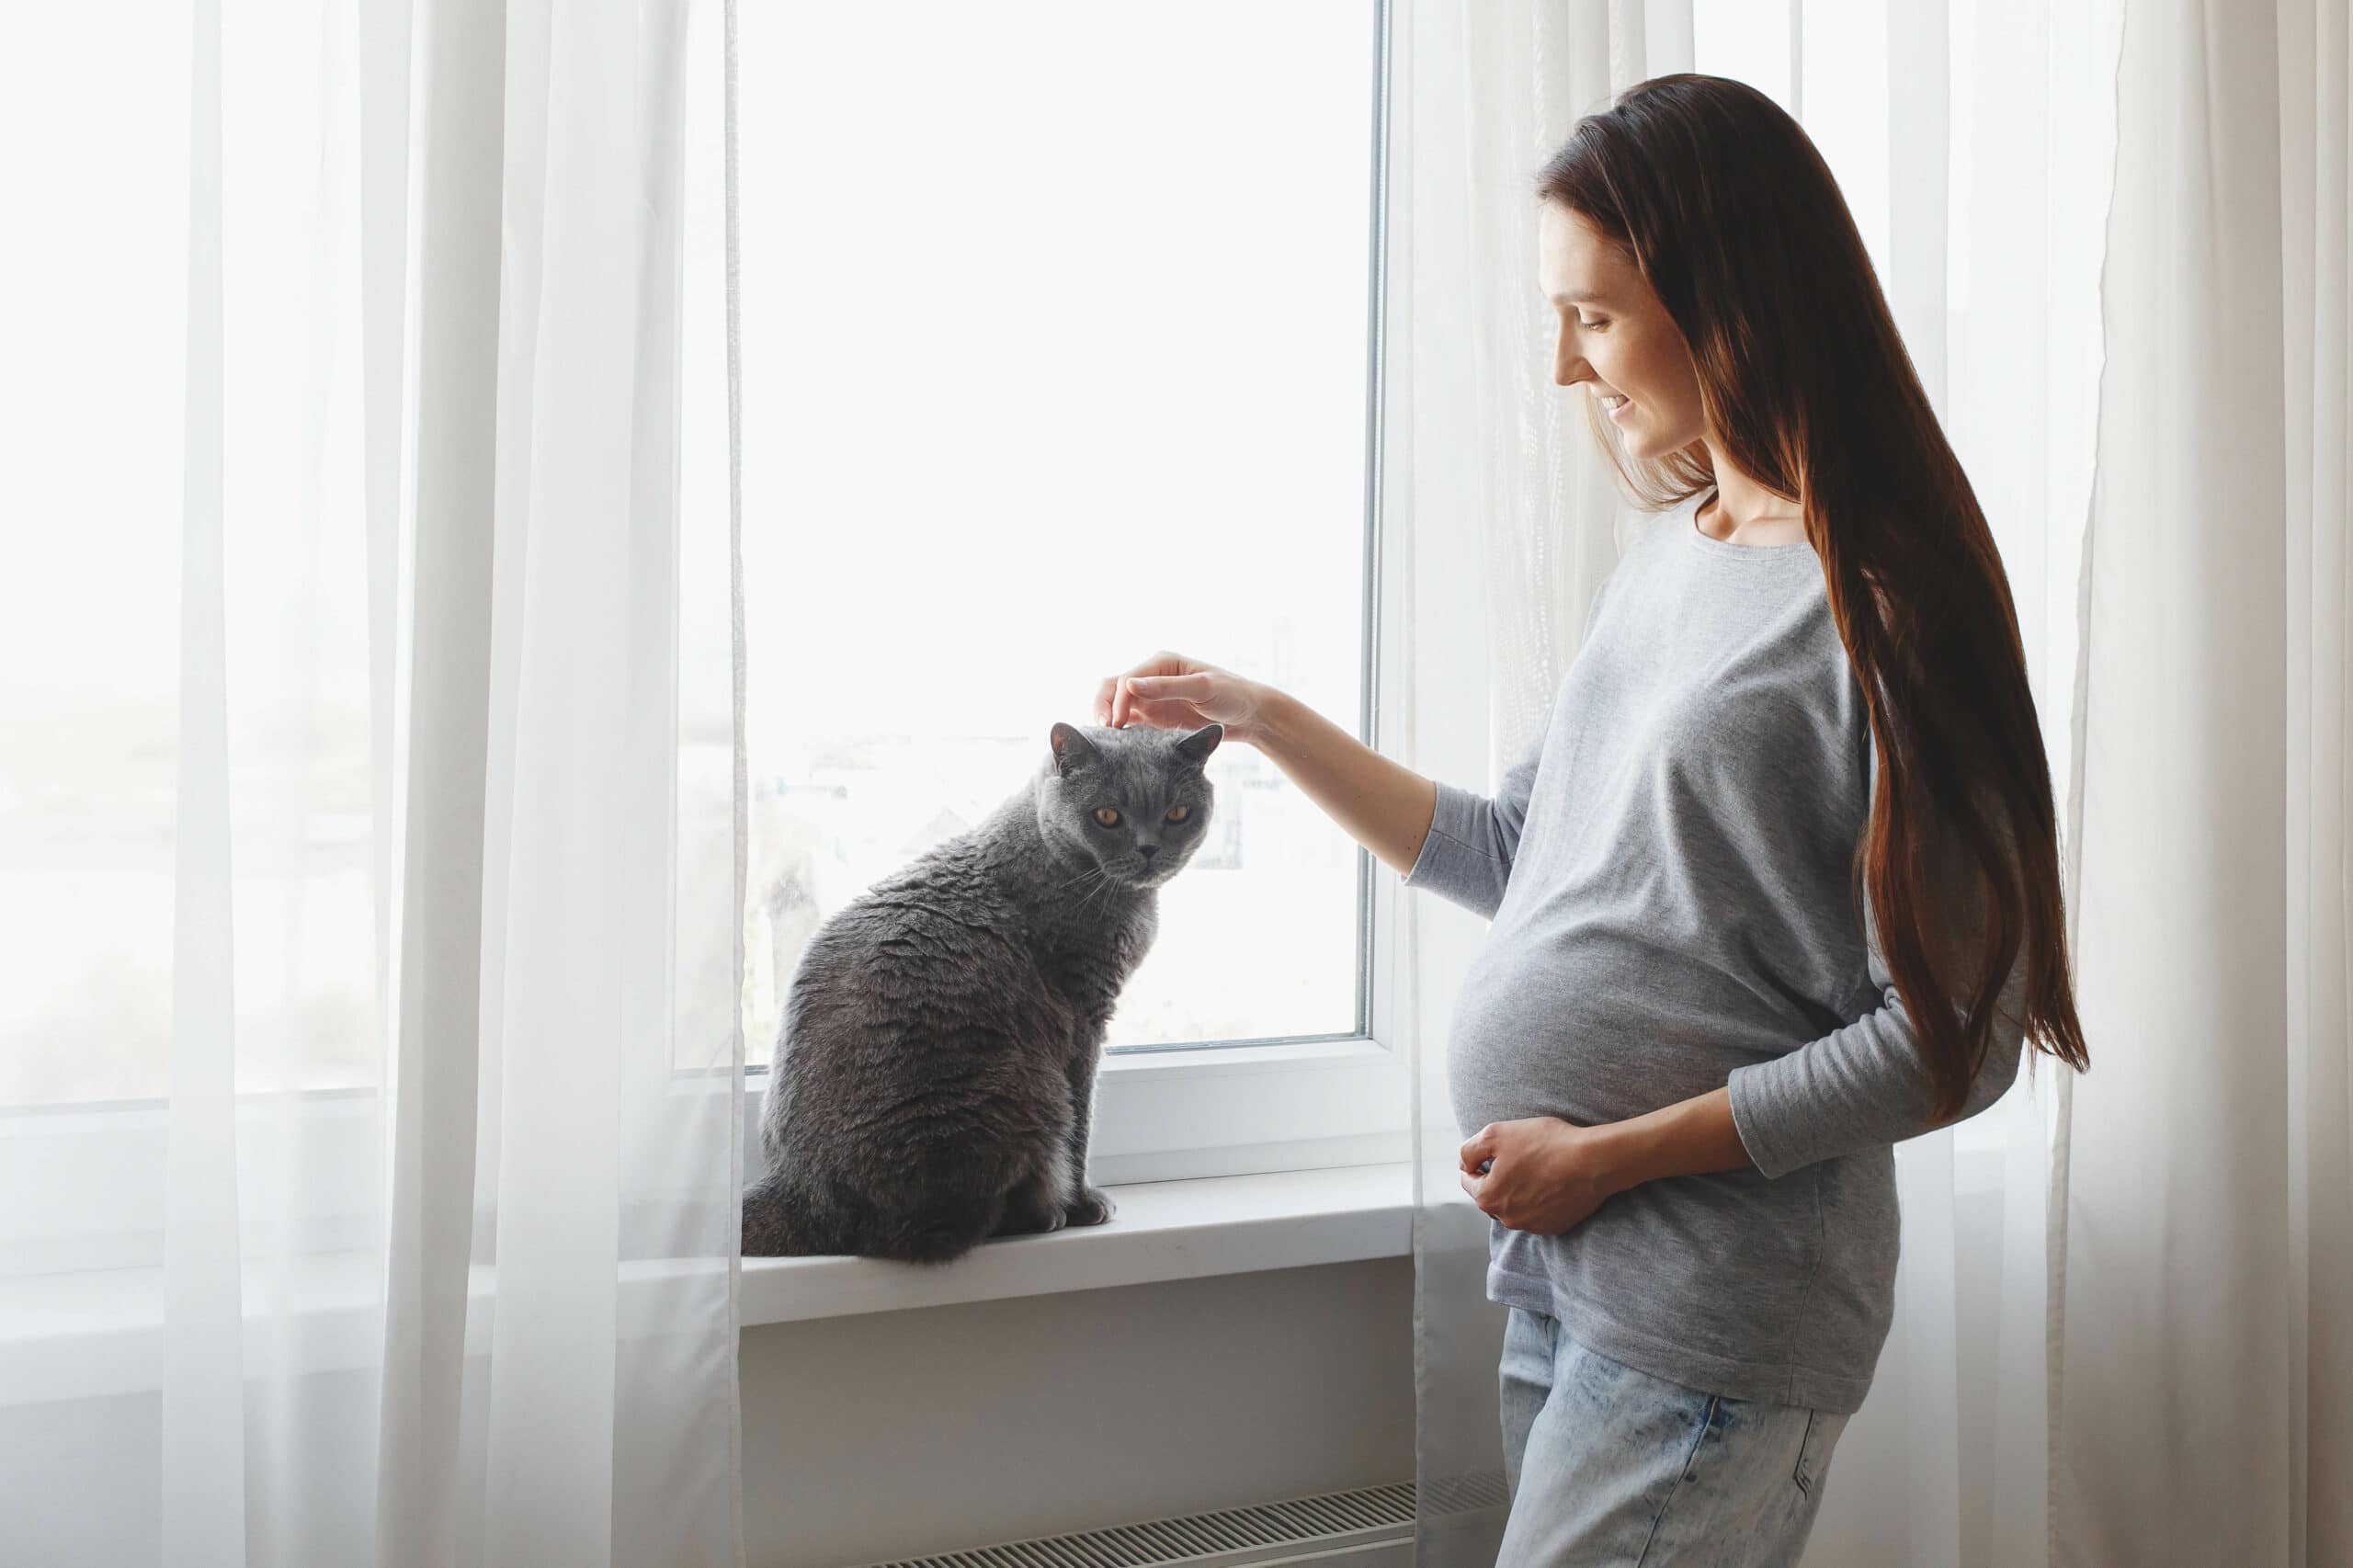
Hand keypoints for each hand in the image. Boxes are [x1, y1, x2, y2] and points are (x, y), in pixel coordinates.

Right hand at [1091, 651, 1275, 747]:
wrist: (1250, 715)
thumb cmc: (1231, 694)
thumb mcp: (1201, 688)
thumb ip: (1166, 687)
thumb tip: (1129, 684)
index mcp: (1161, 663)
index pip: (1126, 679)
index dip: (1117, 700)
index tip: (1115, 723)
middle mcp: (1152, 678)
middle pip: (1113, 687)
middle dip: (1103, 706)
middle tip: (1104, 731)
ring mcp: (1152, 699)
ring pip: (1117, 705)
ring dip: (1108, 718)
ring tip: (1108, 740)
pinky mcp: (1155, 718)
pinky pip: (1130, 722)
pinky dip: (1121, 731)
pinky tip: (1120, 745)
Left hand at [1458, 1116, 1621, 1234]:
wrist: (1592, 1161)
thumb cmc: (1544, 1144)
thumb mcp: (1496, 1134)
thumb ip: (1469, 1150)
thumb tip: (1463, 1164)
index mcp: (1488, 1198)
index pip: (1469, 1181)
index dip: (1478, 1162)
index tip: (1495, 1150)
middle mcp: (1507, 1219)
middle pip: (1492, 1195)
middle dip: (1498, 1177)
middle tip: (1518, 1156)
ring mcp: (1532, 1226)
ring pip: (1515, 1206)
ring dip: (1519, 1189)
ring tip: (1537, 1167)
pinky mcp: (1555, 1227)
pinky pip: (1538, 1213)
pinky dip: (1540, 1199)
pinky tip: (1552, 1181)